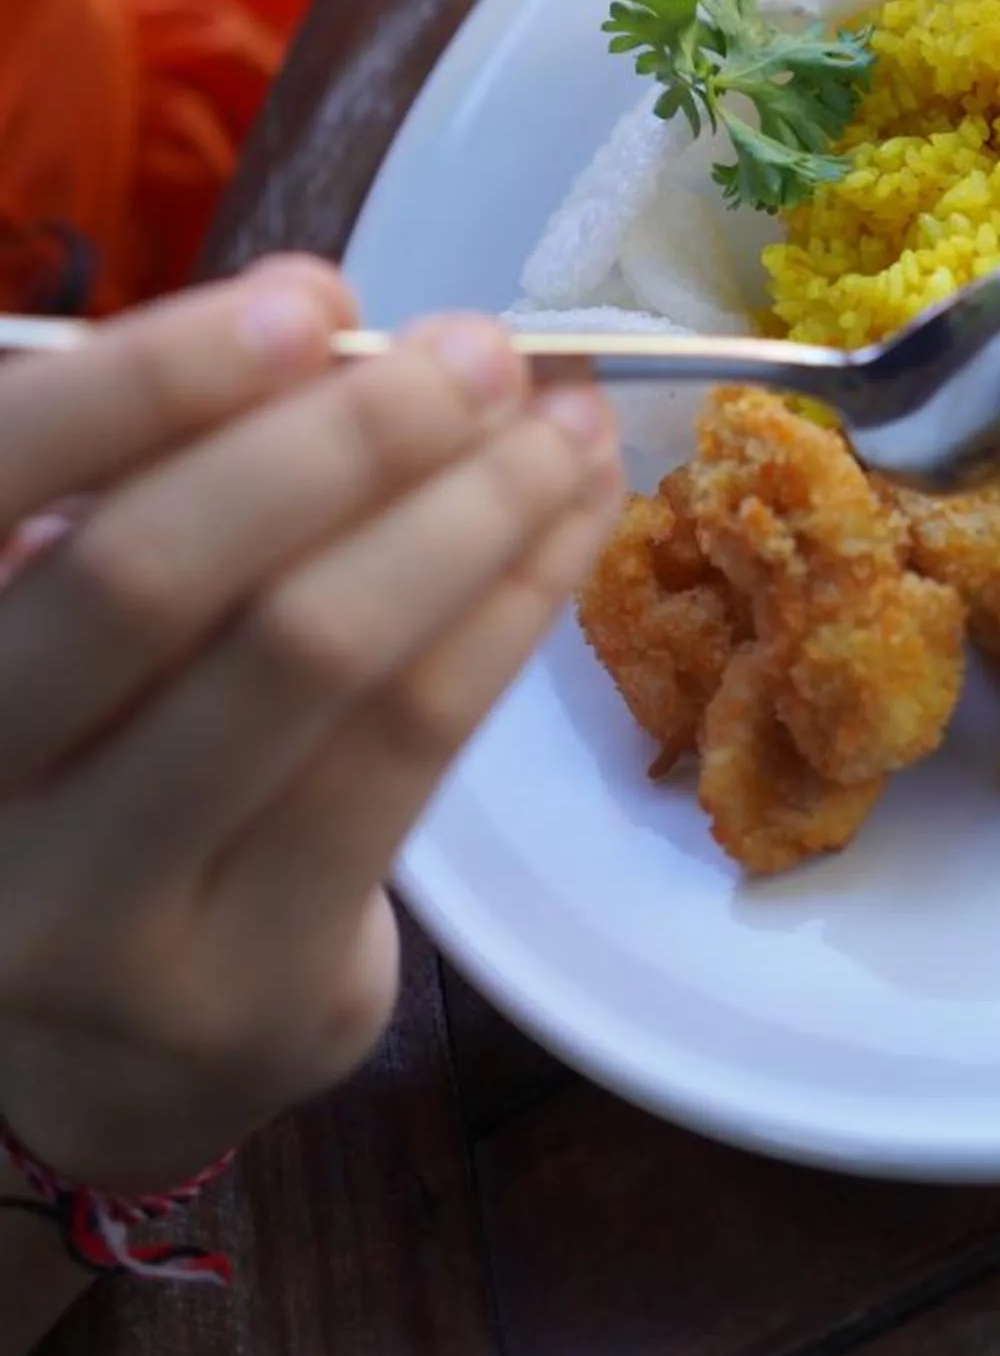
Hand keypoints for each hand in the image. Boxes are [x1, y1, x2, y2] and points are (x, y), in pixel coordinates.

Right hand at [0, 262, 619, 1194]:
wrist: (111, 1053)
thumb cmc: (104, 748)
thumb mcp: (79, 603)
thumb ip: (164, 466)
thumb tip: (331, 317)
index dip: (149, 379)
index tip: (311, 301)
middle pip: (152, 575)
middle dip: (348, 436)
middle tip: (482, 355)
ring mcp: (90, 918)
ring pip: (310, 659)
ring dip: (469, 511)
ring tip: (563, 426)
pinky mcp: (246, 986)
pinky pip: (408, 749)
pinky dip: (506, 607)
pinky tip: (565, 526)